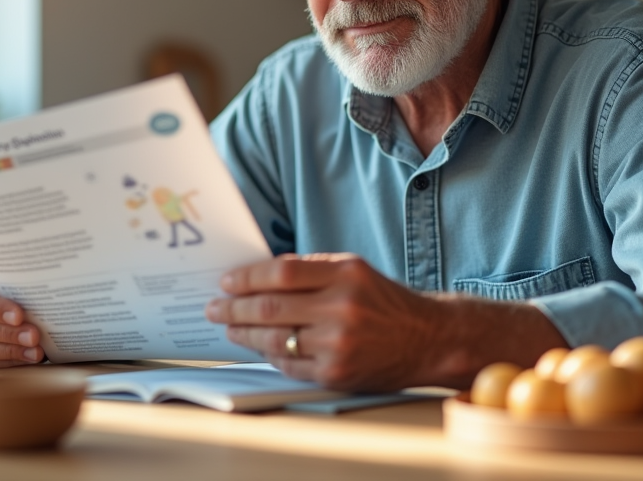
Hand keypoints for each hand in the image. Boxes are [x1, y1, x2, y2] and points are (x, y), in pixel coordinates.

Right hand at [0, 267, 43, 369]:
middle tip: (33, 337)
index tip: (19, 316)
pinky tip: (25, 358)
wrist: (2, 293)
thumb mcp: (9, 274)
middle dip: (5, 333)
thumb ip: (15, 281)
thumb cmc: (8, 281)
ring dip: (7, 351)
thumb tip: (42, 297)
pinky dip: (4, 362)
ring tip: (34, 351)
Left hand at [205, 254, 566, 390]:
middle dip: (234, 308)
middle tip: (214, 307)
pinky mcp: (337, 373)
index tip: (226, 281)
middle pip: (271, 307)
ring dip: (244, 334)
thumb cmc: (385, 301)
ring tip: (229, 327)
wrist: (428, 338)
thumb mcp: (354, 270)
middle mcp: (342, 308)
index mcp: (346, 274)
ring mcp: (339, 344)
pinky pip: (290, 364)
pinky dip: (269, 355)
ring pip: (275, 339)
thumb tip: (260, 274)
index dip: (248, 277)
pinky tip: (258, 346)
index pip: (282, 272)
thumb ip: (312, 269)